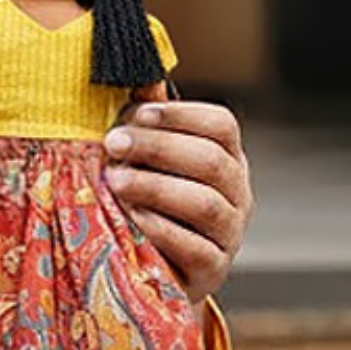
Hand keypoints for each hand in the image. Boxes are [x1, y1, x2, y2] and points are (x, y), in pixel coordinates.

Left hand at [103, 95, 252, 303]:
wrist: (148, 272)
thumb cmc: (143, 203)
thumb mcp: (145, 162)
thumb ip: (145, 125)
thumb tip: (140, 78)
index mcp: (226, 158)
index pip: (221, 125)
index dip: (180, 115)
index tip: (136, 113)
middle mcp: (237, 194)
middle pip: (211, 161)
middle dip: (158, 147)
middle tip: (113, 144)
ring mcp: (230, 234)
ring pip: (205, 204)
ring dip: (156, 187)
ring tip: (116, 181)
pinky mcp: (213, 271)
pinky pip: (195, 247)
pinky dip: (162, 229)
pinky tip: (132, 217)